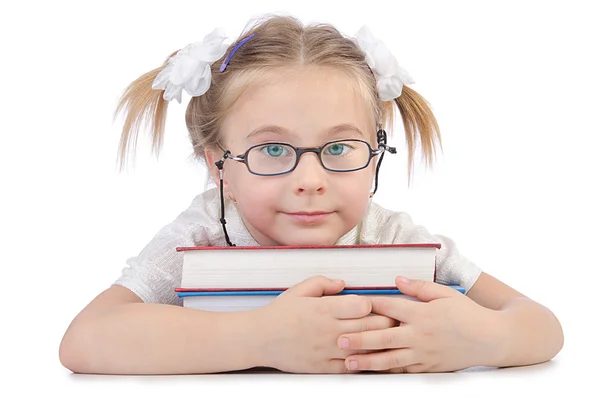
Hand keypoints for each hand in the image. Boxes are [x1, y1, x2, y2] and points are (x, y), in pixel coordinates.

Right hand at [256, 276, 396, 373]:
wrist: (260, 339)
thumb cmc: (279, 314)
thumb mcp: (299, 290)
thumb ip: (323, 283)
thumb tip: (342, 283)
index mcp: (324, 309)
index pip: (363, 305)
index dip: (372, 303)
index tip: (372, 303)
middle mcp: (329, 330)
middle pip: (370, 326)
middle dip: (384, 322)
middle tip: (389, 319)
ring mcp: (327, 350)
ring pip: (365, 348)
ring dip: (378, 343)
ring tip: (383, 337)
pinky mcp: (323, 367)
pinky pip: (351, 367)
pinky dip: (362, 362)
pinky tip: (366, 355)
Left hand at [337, 277, 499, 372]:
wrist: (491, 339)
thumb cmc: (467, 314)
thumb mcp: (444, 294)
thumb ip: (419, 287)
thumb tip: (397, 280)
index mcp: (422, 313)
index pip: (389, 307)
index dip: (368, 305)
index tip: (349, 304)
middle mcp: (420, 335)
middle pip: (383, 336)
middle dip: (359, 339)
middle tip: (338, 340)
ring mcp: (423, 353)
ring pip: (390, 359)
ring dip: (367, 361)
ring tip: (348, 363)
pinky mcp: (428, 367)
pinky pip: (403, 370)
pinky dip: (386, 371)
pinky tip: (372, 372)